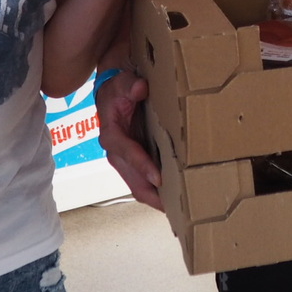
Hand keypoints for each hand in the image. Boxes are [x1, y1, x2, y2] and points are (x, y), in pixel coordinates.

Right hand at [96, 69, 162, 209]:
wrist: (113, 94)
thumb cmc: (118, 88)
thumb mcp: (122, 81)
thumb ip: (130, 84)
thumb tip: (140, 88)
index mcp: (111, 134)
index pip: (127, 153)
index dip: (142, 165)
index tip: (159, 178)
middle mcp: (116, 153)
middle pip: (133, 180)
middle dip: (153, 195)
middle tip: (175, 207)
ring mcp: (125, 161)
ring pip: (139, 187)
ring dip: (157, 198)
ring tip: (179, 210)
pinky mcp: (134, 163)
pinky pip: (144, 182)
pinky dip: (157, 192)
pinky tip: (174, 200)